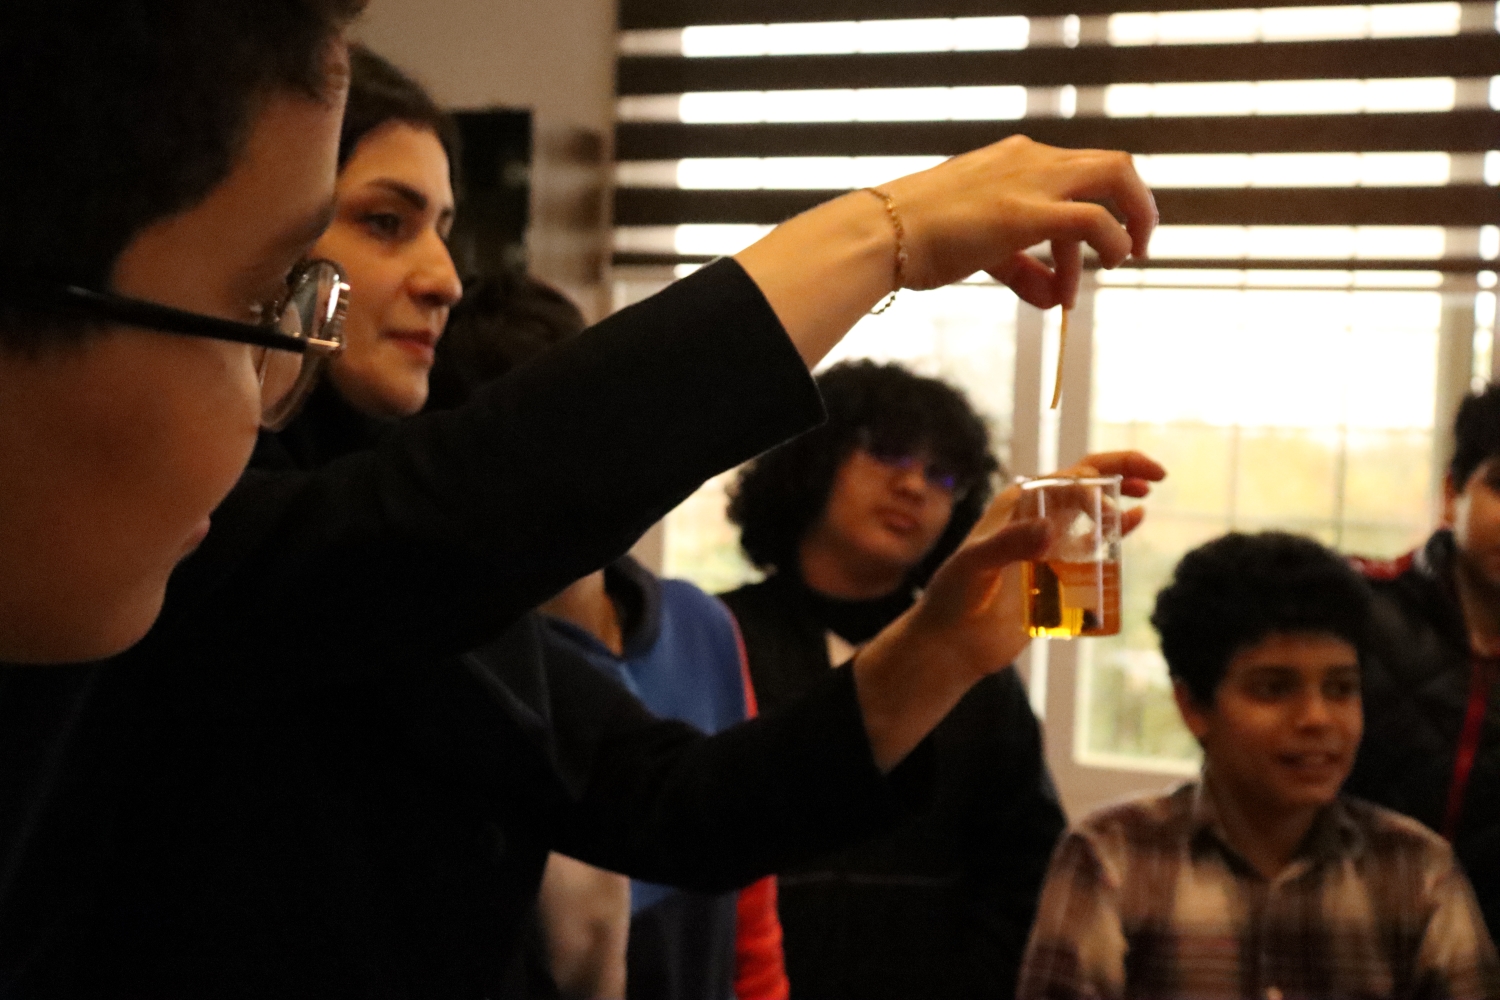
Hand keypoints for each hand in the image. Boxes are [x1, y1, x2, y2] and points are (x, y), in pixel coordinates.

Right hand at [882, 136, 1157, 308]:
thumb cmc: (919, 240)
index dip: (1088, 224)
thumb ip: (1023, 270)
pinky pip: (1096, 218)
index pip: (1072, 178)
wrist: (883, 234)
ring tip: (1129, 257)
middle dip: (1134, 204)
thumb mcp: (981, 249)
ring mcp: (1032, 181)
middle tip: (1136, 245)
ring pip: (1116, 175)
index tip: (1073, 270)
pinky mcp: (1028, 212)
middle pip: (1109, 165)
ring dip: (1135, 216)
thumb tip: (1054, 299)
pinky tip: (1114, 262)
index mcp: (1015, 159)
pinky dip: (1115, 240)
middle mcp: (1031, 160)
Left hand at [904, 449, 1165, 677]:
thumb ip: (1008, 544)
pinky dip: (1117, 533)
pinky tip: (1136, 522)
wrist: (951, 643)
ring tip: (1146, 494)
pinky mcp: (1057, 576)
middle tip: (1157, 473)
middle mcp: (1035, 519)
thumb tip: (1050, 529)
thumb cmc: (953, 598)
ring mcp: (1049, 547)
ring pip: (1092, 513)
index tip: (1113, 510)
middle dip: (1120, 471)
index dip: (1099, 481)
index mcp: (1016, 505)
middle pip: (1085, 484)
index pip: (1067, 478)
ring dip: (1119, 499)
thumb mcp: (974, 564)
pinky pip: (1093, 548)